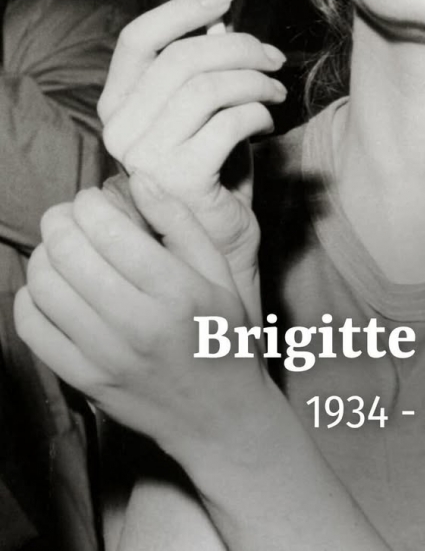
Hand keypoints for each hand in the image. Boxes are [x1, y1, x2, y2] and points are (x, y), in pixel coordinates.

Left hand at [14, 181, 272, 457]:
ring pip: (46, 287)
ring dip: (44, 255)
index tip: (92, 198)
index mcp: (177, 291)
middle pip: (70, 253)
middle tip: (69, 216)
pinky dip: (30, 298)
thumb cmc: (222, 335)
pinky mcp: (84, 381)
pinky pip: (34, 330)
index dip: (88, 203)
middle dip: (60, 221)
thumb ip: (181, 223)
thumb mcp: (219, 274)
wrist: (220, 416)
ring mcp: (106, 356)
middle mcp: (138, 324)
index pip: (110, 231)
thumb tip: (139, 180)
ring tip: (60, 248)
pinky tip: (50, 287)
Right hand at [97, 0, 285, 314]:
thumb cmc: (214, 170)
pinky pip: (229, 121)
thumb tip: (225, 18)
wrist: (217, 242)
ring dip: (255, 81)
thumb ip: (201, 70)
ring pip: (209, 87)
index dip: (183, 9)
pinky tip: (266, 123)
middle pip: (183, 58)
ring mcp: (145, 157)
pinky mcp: (180, 179)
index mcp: (118, 106)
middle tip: (273, 58)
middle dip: (239, 47)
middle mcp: (121, 131)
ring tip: (275, 91)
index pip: (139, 39)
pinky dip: (258, 113)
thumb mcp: (201, 112)